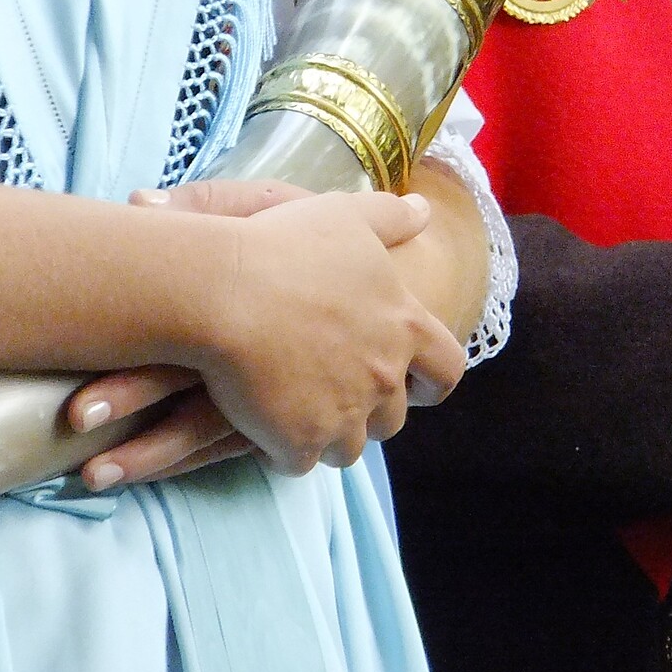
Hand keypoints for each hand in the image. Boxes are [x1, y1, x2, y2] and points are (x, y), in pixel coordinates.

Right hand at [76, 179, 465, 477]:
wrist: (223, 291)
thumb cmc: (285, 247)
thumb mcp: (347, 217)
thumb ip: (391, 218)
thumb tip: (424, 209)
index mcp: (405, 327)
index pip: (447, 371)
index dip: (433, 383)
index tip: (419, 388)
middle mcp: (385, 377)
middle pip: (393, 418)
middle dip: (371, 413)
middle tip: (337, 396)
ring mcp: (345, 414)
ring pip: (349, 448)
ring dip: (330, 435)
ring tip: (298, 414)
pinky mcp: (300, 441)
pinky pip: (300, 462)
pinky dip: (284, 449)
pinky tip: (262, 427)